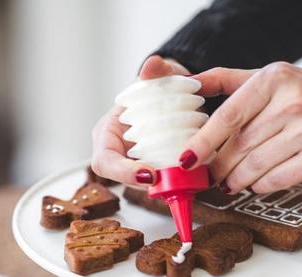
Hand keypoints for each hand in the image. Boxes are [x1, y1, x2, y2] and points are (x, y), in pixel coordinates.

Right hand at [91, 55, 189, 185]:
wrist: (171, 95)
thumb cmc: (158, 86)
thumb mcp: (159, 76)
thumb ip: (157, 70)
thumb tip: (153, 66)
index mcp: (108, 133)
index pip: (105, 161)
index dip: (123, 173)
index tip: (149, 174)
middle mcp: (118, 153)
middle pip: (126, 181)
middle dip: (150, 185)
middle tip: (175, 182)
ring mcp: (136, 164)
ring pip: (147, 186)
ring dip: (167, 186)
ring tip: (190, 180)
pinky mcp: (154, 170)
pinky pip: (163, 181)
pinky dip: (178, 181)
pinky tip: (196, 178)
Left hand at [178, 63, 301, 193]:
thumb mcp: (277, 79)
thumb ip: (232, 81)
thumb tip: (190, 84)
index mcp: (276, 78)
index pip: (229, 114)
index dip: (203, 140)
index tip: (186, 158)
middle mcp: (293, 101)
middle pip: (240, 145)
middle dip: (219, 166)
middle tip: (210, 176)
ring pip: (256, 165)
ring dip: (237, 180)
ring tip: (229, 183)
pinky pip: (277, 179)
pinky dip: (260, 186)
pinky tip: (255, 185)